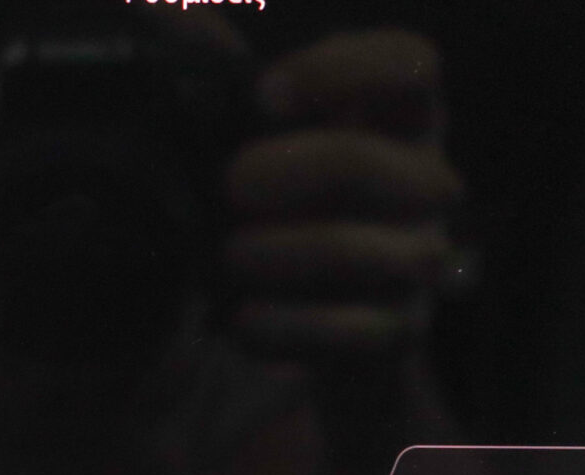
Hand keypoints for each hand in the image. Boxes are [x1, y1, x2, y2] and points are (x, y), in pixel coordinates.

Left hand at [225, 30, 461, 357]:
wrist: (310, 323)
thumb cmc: (279, 206)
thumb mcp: (253, 136)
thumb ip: (218, 72)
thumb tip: (161, 10)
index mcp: (396, 118)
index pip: (411, 64)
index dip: (341, 71)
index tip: (264, 95)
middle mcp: (423, 183)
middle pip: (370, 163)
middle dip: (289, 173)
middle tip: (231, 185)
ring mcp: (418, 260)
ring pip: (363, 252)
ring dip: (284, 253)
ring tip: (231, 254)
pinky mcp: (399, 332)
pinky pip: (356, 332)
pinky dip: (291, 325)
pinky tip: (243, 317)